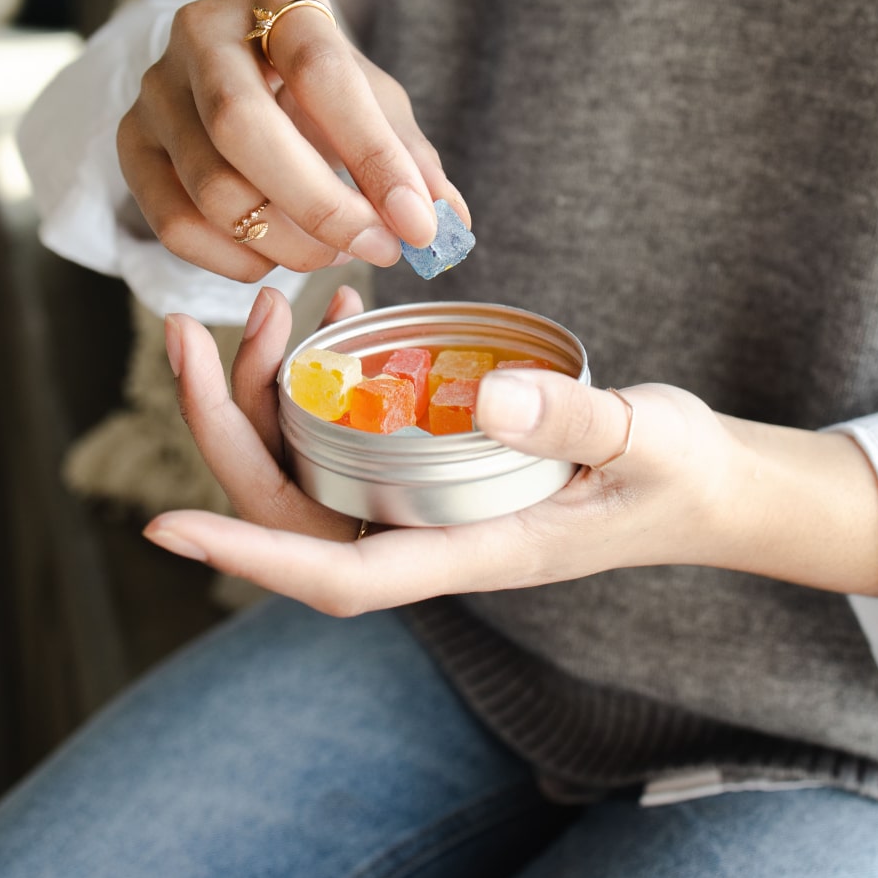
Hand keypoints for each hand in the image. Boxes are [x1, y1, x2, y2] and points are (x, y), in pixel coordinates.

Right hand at [117, 0, 468, 280]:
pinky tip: (279, 255)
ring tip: (336, 251)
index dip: (373, 155)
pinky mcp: (131, 143)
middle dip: (320, 206)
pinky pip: (176, 225)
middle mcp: (200, 29)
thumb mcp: (374, 100)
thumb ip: (411, 158)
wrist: (240, 70)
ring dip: (288, 242)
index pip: (321, 71)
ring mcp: (155, 87)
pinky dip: (238, 259)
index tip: (418, 222)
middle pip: (242, 127)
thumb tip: (447, 223)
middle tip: (377, 248)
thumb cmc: (319, 85)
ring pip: (211, 189)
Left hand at [144, 290, 877, 611]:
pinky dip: (329, 378)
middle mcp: (437, 535)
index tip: (165, 526)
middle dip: (227, 429)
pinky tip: (346, 313)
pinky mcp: (442, 468)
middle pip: (297, 507)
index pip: (343, 573)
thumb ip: (577, 419)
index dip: (251, 554)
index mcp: (478, 550)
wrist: (712, 489)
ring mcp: (435, 503)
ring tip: (268, 304)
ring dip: (269, 394)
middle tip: (192, 333)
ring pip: (314, 467)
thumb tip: (488, 395)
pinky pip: (357, 435)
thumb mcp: (648, 439)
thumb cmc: (684, 475)